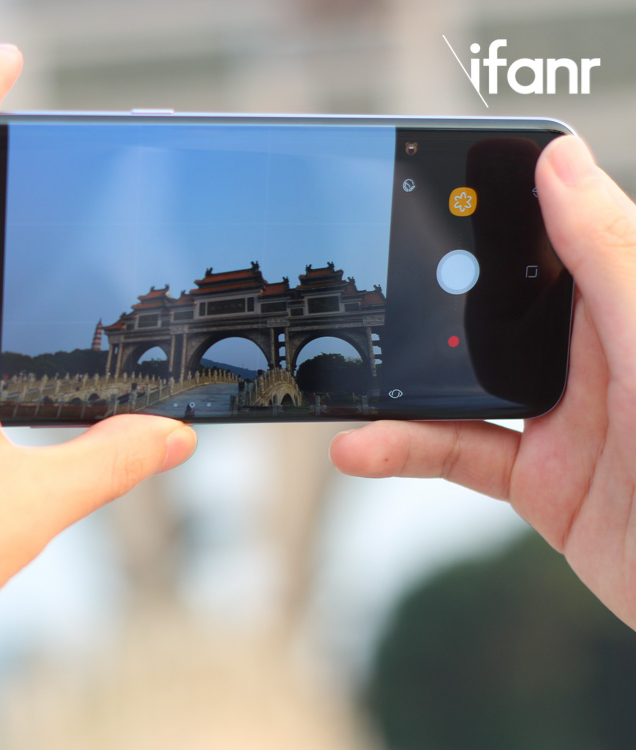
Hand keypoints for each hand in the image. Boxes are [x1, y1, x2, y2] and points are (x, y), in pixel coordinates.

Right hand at [331, 135, 635, 628]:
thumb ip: (608, 256)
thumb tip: (560, 160)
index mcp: (631, 301)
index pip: (562, 228)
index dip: (504, 194)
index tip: (438, 168)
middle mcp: (599, 352)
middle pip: (496, 301)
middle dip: (432, 286)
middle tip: (367, 268)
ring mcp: (567, 416)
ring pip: (464, 378)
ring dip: (402, 376)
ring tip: (345, 367)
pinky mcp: (543, 480)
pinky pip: (459, 452)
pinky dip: (405, 449)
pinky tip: (362, 445)